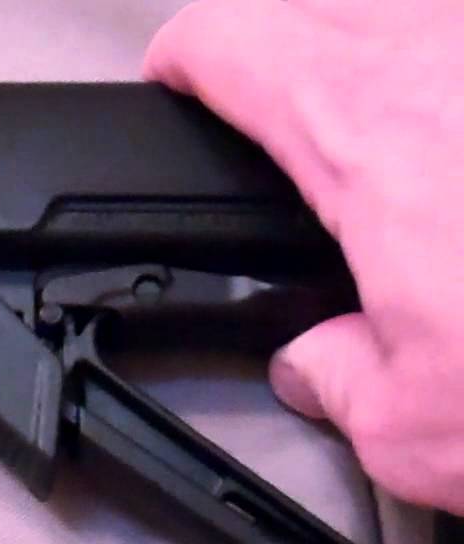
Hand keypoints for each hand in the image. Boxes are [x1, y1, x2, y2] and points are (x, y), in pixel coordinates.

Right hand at [146, 0, 463, 513]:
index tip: (179, 90)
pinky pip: (457, 44)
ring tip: (408, 139)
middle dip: (283, 53)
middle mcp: (441, 47)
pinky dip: (444, 73)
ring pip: (411, 14)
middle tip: (290, 125)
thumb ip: (338, 382)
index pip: (222, 40)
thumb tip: (319, 361)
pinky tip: (457, 140)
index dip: (181, 64)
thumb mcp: (424, 430)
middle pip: (315, 6)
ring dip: (386, 52)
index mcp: (362, 129)